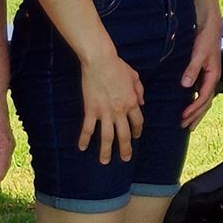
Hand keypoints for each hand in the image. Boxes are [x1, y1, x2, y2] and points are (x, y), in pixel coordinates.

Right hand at [78, 47, 145, 165]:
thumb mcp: (135, 76)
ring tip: (105, 161)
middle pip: (124, 134)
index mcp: (132, 102)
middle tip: (126, 159)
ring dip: (106, 150)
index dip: (137, 131)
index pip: (137, 122)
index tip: (136, 136)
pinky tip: (82, 147)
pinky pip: (88, 128)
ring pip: (107, 136)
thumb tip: (141, 103)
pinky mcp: (90, 110)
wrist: (100, 61)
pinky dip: (84, 139)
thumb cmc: (118, 66)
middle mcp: (120, 111)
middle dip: (125, 148)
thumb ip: (139, 90)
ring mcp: (104, 112)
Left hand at [181, 8, 222, 127]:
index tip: (184, 116)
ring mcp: (209, 76)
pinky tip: (190, 106)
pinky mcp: (205, 73)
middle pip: (206, 102)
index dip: (194, 108)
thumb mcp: (199, 53)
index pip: (204, 97)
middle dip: (196, 115)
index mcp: (213, 74)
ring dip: (197, 111)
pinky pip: (202, 93)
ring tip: (188, 122)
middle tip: (185, 126)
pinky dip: (197, 102)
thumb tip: (185, 85)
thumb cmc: (207, 38)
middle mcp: (212, 77)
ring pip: (205, 99)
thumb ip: (192, 69)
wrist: (211, 26)